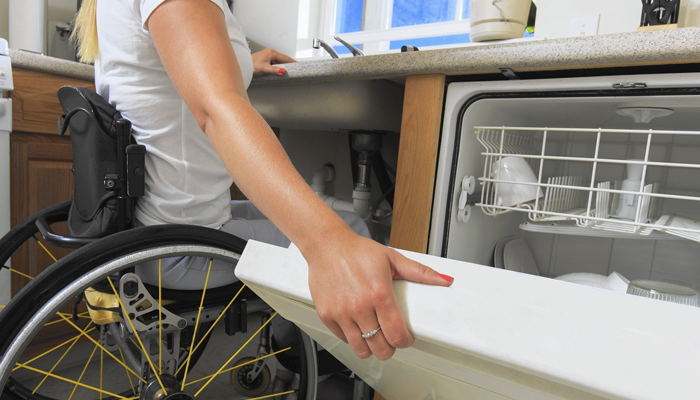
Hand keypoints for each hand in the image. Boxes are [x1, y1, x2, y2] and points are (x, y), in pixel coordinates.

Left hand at [252, 48, 295, 75]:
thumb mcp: (264, 68)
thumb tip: (283, 71)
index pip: (285, 58)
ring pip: (279, 60)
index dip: (292, 62)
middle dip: (289, 63)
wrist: (243, 64)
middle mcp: (270, 52)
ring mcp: (268, 55)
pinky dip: (278, 65)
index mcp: (272, 52)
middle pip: (283, 58)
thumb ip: (274, 70)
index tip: (299, 65)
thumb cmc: (251, 65)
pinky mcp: (265, 58)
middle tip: (296, 68)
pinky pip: (275, 61)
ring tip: (289, 70)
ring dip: (283, 65)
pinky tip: (279, 69)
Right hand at [307, 232, 453, 360]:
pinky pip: (343, 339)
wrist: (327, 245)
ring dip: (370, 348)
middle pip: (380, 347)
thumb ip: (420, 272)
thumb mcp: (392, 258)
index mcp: (379, 294)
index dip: (404, 341)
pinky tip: (357, 327)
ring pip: (360, 348)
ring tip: (374, 338)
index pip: (397, 334)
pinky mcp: (326, 315)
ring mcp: (341, 312)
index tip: (405, 339)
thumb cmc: (357, 251)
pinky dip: (352, 338)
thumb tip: (444, 279)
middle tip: (390, 340)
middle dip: (389, 348)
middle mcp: (360, 306)